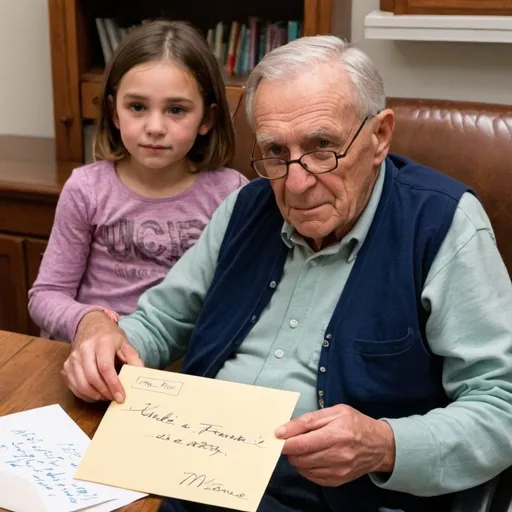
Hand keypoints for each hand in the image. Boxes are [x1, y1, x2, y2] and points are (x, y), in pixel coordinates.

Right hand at [62, 311, 143, 402]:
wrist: (91, 325)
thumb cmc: (110, 337)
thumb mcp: (125, 344)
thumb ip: (134, 360)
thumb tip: (140, 376)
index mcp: (102, 342)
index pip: (105, 367)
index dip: (113, 384)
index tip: (121, 397)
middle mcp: (84, 349)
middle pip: (92, 377)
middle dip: (105, 392)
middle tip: (115, 398)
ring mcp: (73, 358)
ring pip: (81, 384)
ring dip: (95, 395)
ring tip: (107, 396)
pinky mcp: (66, 367)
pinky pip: (74, 386)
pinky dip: (85, 395)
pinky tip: (96, 394)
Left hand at [276, 404, 394, 486]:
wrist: (379, 445)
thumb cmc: (356, 423)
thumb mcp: (334, 412)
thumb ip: (308, 420)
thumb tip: (283, 430)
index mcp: (337, 434)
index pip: (303, 443)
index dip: (286, 442)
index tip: (278, 437)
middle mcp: (338, 455)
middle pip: (302, 458)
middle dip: (290, 450)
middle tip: (290, 441)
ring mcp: (339, 470)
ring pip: (305, 469)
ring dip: (297, 459)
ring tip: (303, 448)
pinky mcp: (338, 480)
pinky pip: (313, 478)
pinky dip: (306, 468)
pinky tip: (311, 458)